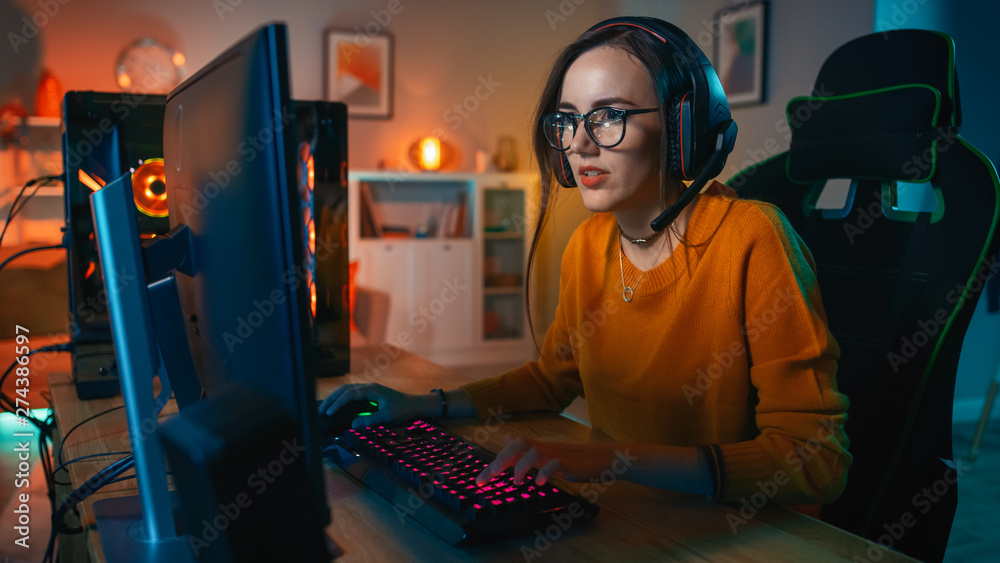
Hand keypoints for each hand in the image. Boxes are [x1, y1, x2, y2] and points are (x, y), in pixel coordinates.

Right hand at [318, 383, 436, 428]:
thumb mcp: (388, 417)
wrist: (416, 405)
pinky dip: (343, 400)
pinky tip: (337, 407)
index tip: (328, 412)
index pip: (349, 394)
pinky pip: (353, 395)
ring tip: (325, 409)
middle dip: (332, 399)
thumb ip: (370, 420)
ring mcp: (369, 390)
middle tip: (321, 411)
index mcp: (372, 389)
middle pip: (345, 389)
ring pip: (348, 391)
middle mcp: (369, 387)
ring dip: (336, 398)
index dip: (337, 403)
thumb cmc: (404, 410)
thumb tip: (353, 425)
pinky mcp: (371, 395)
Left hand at [476, 435, 623, 486]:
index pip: (511, 448)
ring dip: (521, 467)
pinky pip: (555, 464)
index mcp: (540, 446)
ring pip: (533, 451)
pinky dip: (545, 472)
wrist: (607, 457)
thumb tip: (508, 438)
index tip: (480, 481)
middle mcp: (546, 447)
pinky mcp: (572, 463)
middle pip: (518, 445)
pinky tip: (539, 483)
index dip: (494, 462)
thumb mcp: (549, 452)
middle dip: (498, 462)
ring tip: (517, 483)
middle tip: (485, 480)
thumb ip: (528, 448)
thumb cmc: (578, 457)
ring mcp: (559, 454)